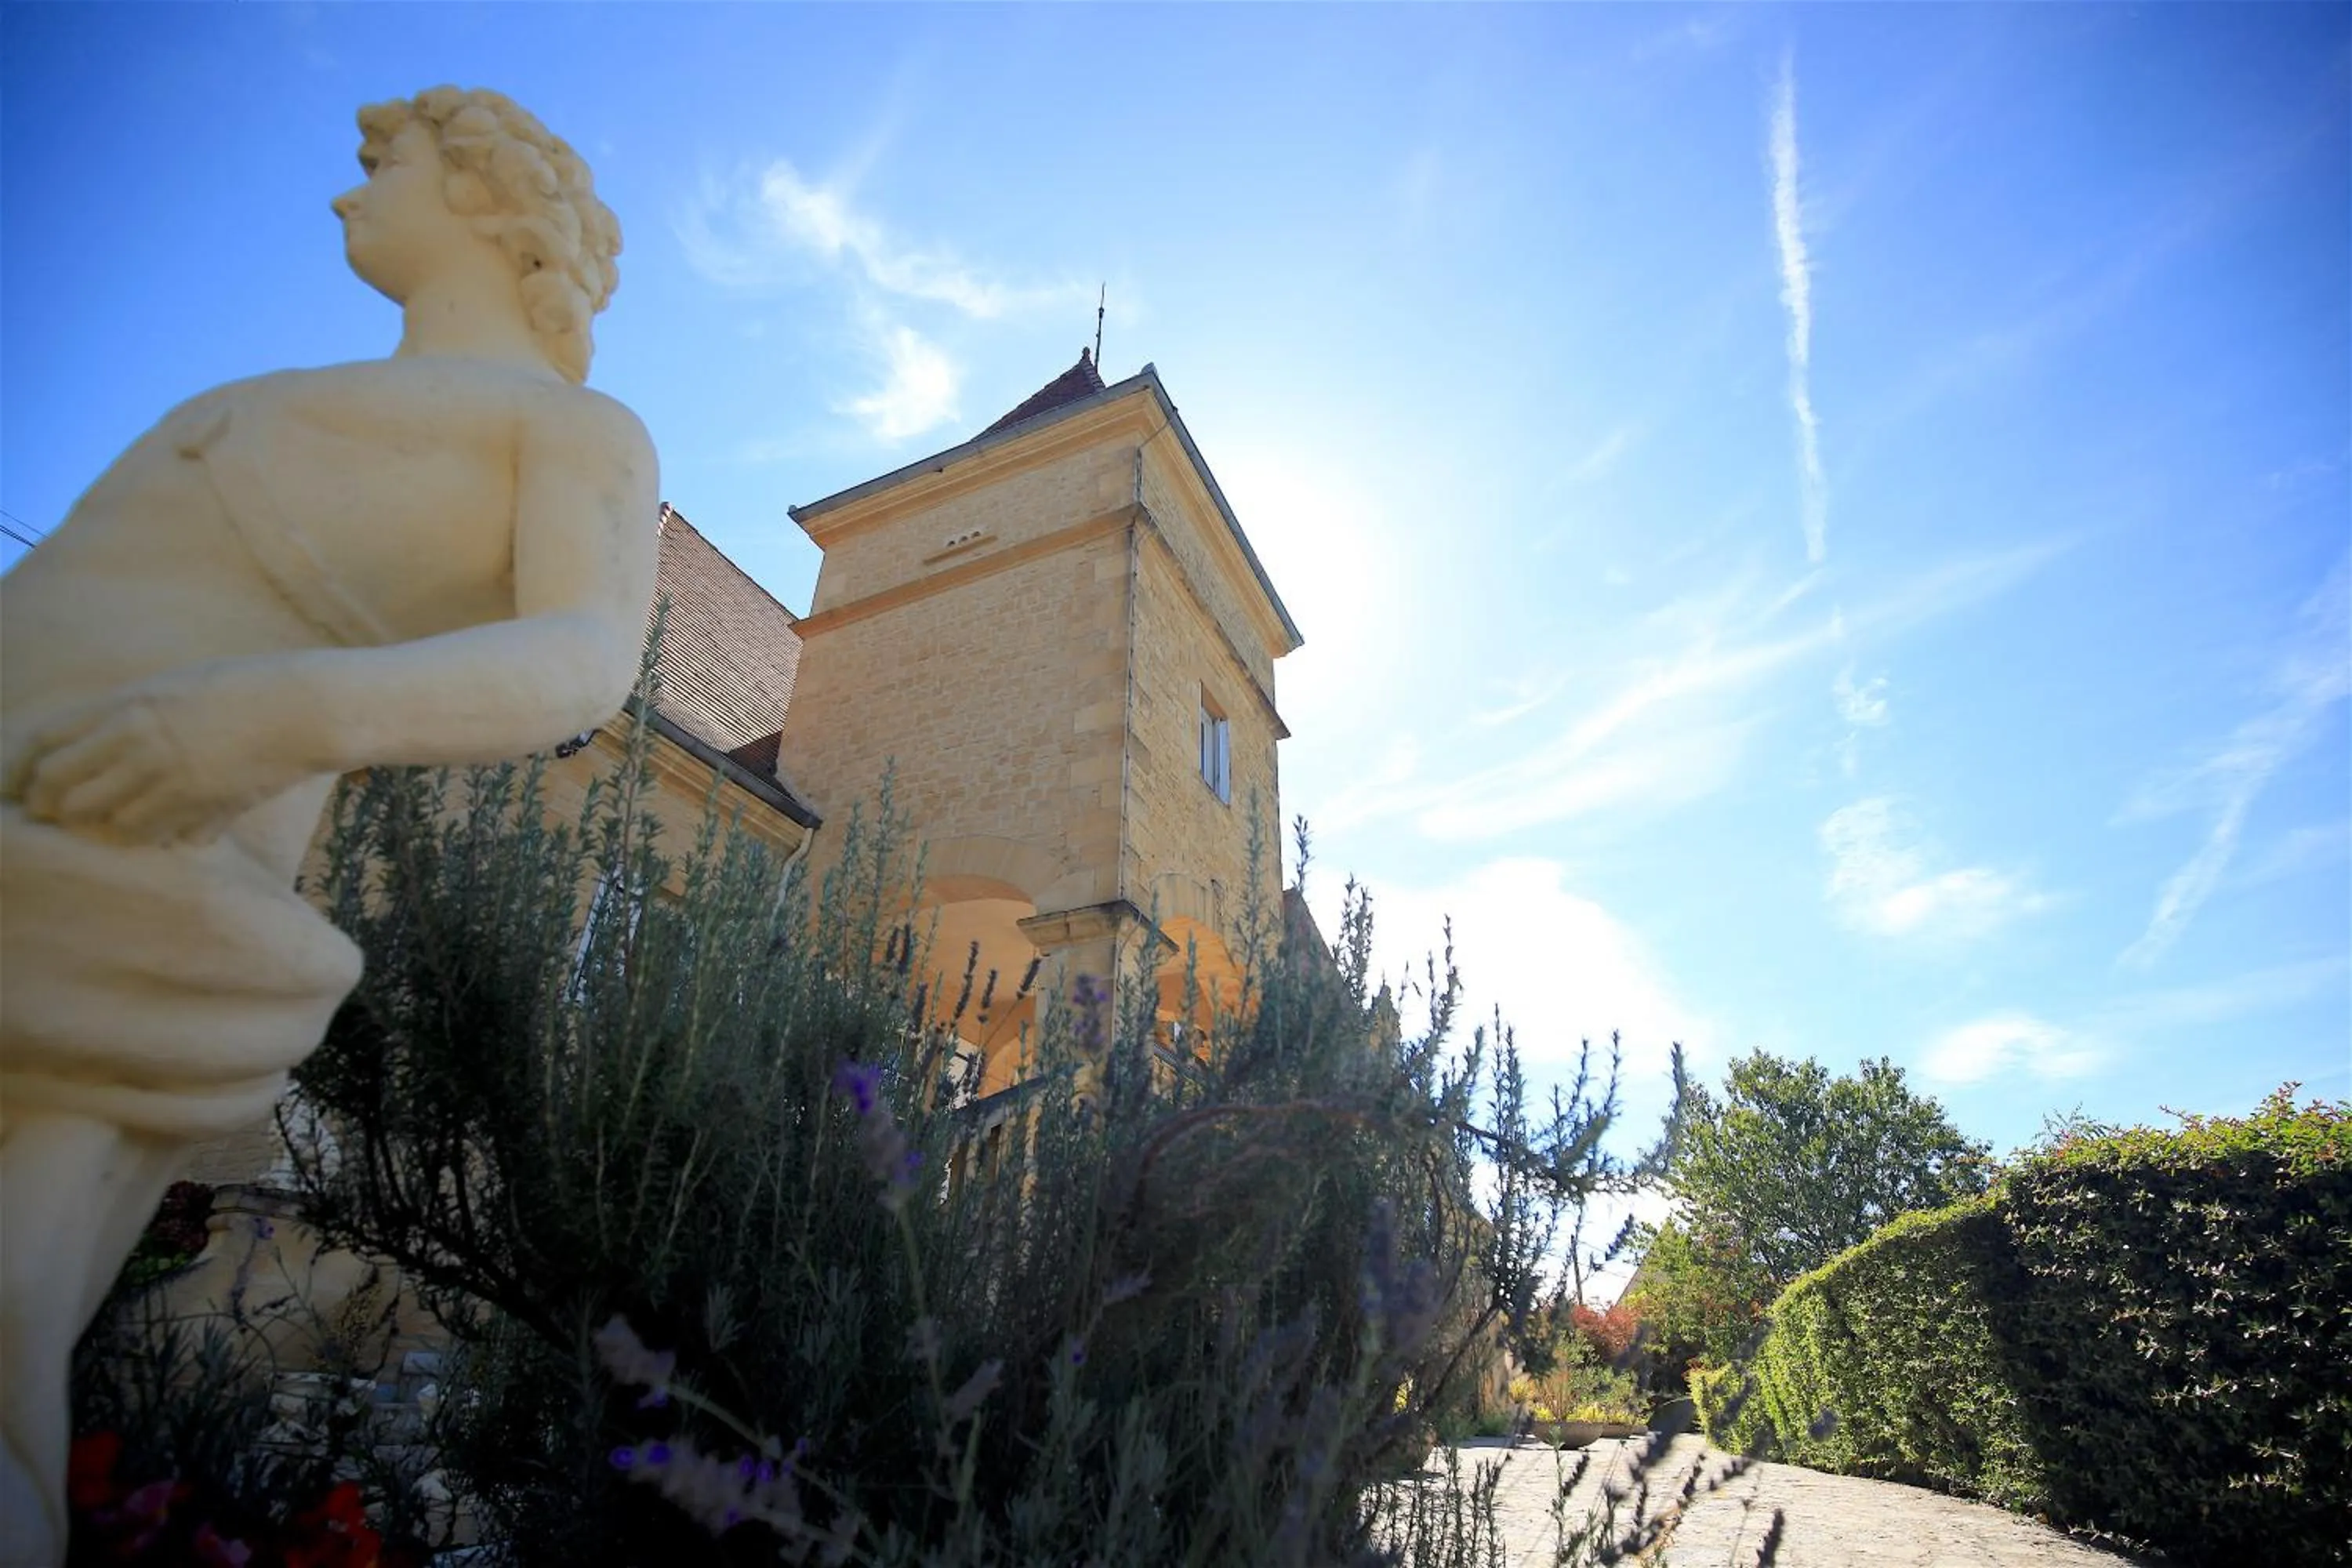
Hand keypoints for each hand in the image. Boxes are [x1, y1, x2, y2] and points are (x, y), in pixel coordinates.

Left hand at [7, 665, 324, 845]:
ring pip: (102, 820)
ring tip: (104, 823)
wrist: (305, 709)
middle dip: (47, 804)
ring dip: (98, 825)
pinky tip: (154, 828)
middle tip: (49, 812)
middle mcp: (137, 741)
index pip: (45, 740)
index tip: (14, 785)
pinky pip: (151, 835)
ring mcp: (168, 777)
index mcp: (127, 704)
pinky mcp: (199, 806)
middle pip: (60, 786)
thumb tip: (96, 743)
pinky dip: (145, 835)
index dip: (19, 768)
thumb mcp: (176, 686)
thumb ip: (134, 715)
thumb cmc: (246, 687)